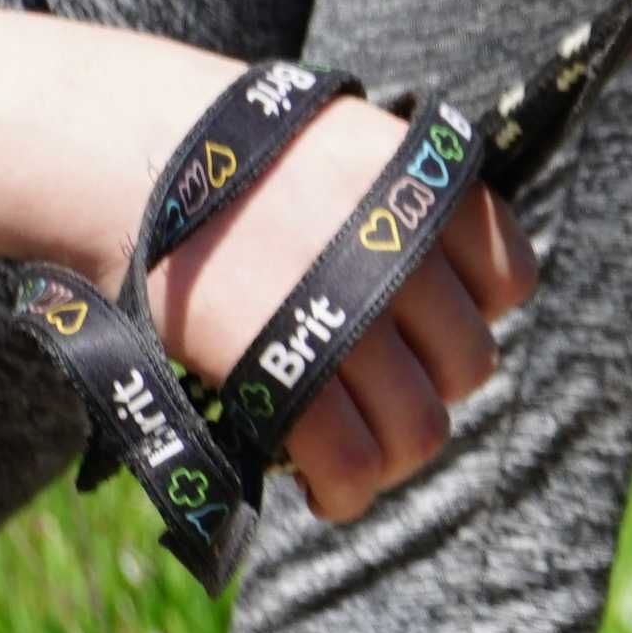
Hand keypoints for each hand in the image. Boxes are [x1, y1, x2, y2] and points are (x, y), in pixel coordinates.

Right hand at [0, 12, 536, 522]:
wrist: (120, 148)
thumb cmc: (224, 149)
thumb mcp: (343, 142)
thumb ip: (397, 206)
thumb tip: (442, 293)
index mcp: (425, 186)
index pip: (512, 279)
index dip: (475, 312)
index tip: (427, 321)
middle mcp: (402, 247)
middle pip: (470, 361)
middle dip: (431, 385)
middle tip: (381, 390)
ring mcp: (347, 310)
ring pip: (423, 424)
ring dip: (397, 450)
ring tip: (362, 450)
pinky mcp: (283, 365)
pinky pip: (352, 457)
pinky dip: (349, 488)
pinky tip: (333, 490)